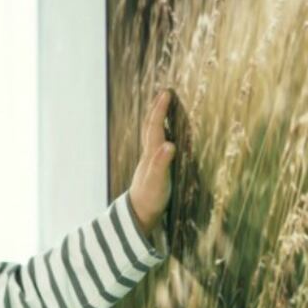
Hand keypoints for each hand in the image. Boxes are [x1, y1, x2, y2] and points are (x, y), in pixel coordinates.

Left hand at [128, 90, 175, 235]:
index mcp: (151, 154)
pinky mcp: (152, 168)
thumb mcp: (158, 182)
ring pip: (151, 135)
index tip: (166, 93)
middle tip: (163, 93)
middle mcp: (148, 155)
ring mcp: (149, 161)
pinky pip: (155, 144)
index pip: (155, 127)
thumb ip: (162, 163)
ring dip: (156, 119)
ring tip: (161, 107)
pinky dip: (159, 134)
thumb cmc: (150, 199)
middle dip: (156, 109)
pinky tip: (164, 136)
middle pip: (150, 127)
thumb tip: (169, 144)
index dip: (160, 110)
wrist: (138, 215)